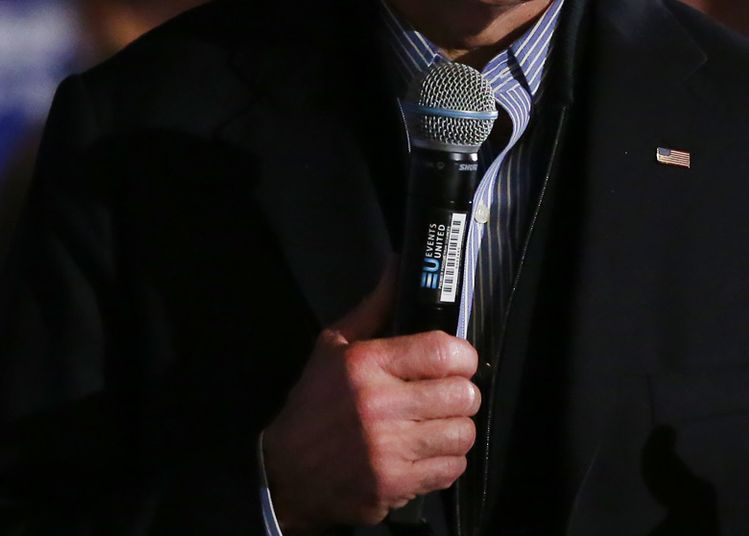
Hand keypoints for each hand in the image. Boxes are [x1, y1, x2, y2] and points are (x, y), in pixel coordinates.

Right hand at [261, 270, 480, 531]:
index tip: (457, 364)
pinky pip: (451, 468)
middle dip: (462, 395)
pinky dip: (446, 462)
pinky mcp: (394, 484)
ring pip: (462, 433)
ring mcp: (387, 449)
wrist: (285, 473)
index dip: (463, 357)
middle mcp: (379, 405)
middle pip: (462, 395)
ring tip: (438, 426)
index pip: (444, 352)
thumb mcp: (334, 348)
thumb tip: (399, 264)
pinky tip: (426, 453)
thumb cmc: (315, 405)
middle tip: (447, 397)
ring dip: (456, 430)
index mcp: (366, 364)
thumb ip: (375, 308)